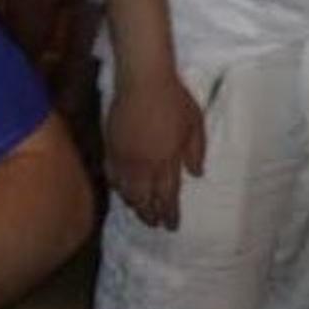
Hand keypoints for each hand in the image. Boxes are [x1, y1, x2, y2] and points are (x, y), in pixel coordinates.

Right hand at [104, 72, 204, 229]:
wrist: (143, 82)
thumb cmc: (175, 99)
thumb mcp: (195, 123)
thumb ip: (196, 150)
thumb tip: (197, 174)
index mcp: (167, 160)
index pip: (168, 196)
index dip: (170, 213)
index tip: (172, 226)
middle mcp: (144, 165)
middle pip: (145, 199)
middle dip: (151, 215)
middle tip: (156, 225)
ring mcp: (125, 158)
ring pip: (127, 191)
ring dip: (135, 205)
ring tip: (141, 213)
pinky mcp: (111, 148)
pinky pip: (112, 177)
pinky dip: (118, 188)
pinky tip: (122, 192)